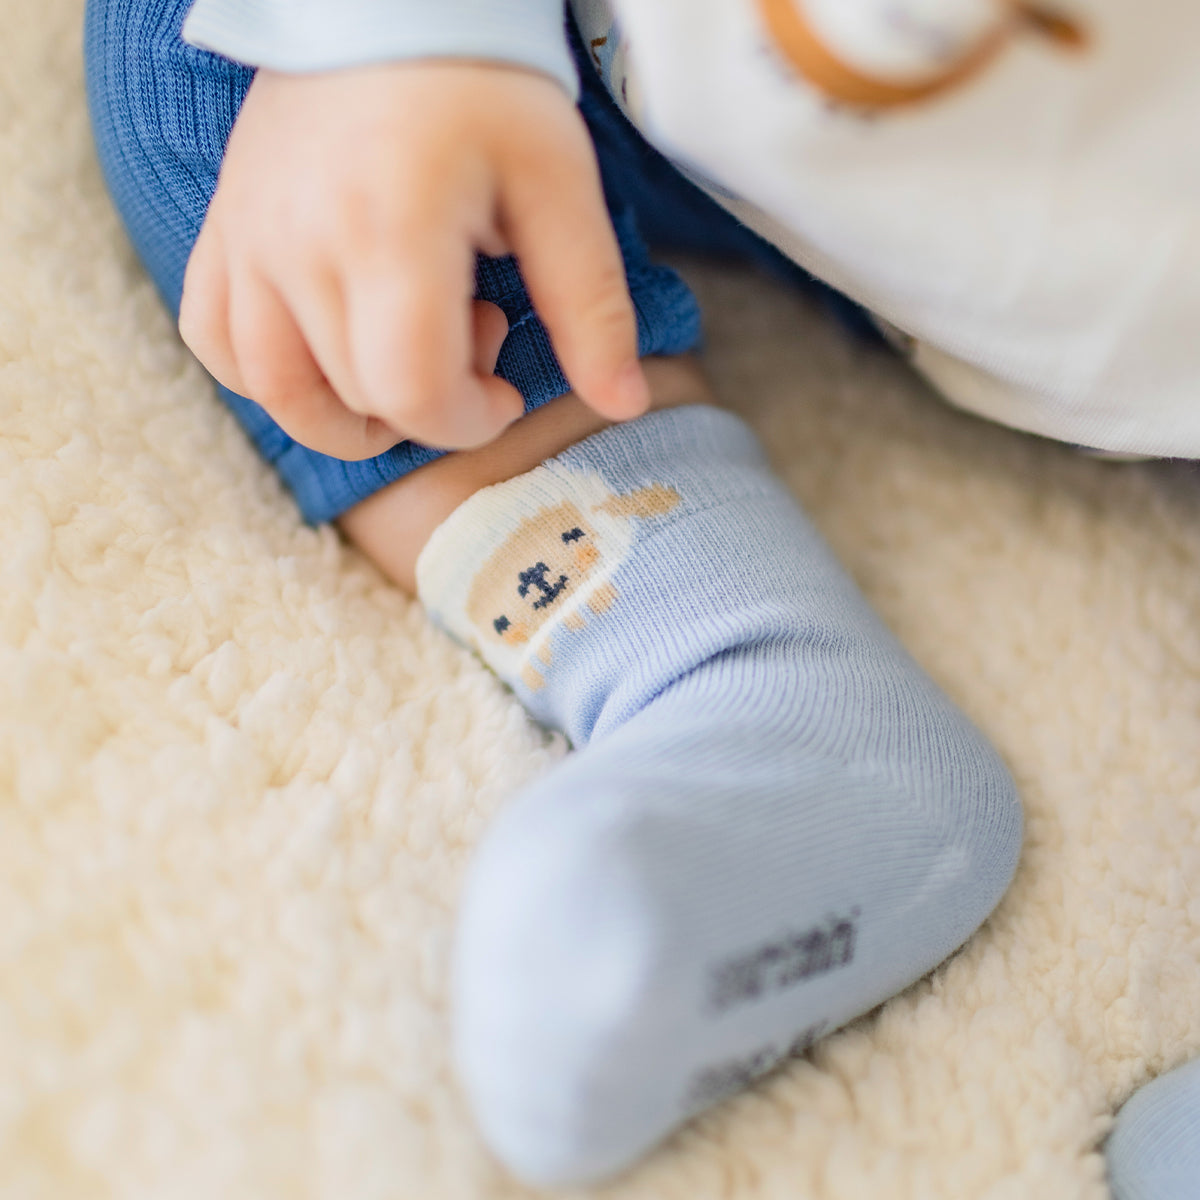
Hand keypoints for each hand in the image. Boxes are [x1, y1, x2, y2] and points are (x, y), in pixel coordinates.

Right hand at [179, 61, 648, 459]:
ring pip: (279, 391)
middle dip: (433, 402)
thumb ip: (590, 304)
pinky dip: (270, 377)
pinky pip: (213, 339)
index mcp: (391, 230)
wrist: (388, 0)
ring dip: (350, 415)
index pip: (411, 392)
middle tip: (474, 329)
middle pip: (359, 399)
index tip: (507, 390)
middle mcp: (300, 243)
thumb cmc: (484, 86)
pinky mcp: (225, 230)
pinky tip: (327, 352)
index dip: (469, 421)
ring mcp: (249, 239)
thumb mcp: (559, 186)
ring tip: (402, 362)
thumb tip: (625, 404)